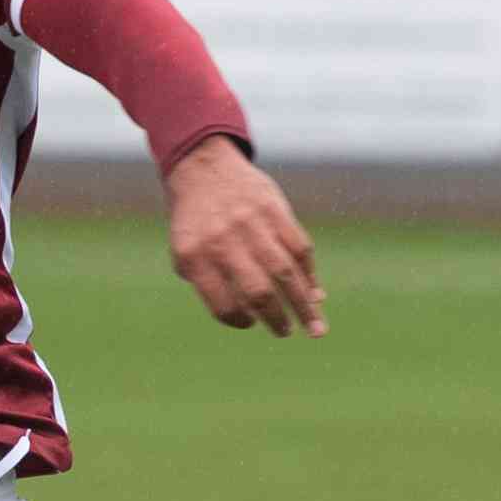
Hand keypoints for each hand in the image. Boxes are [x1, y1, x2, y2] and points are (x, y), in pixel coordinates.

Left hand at [162, 136, 322, 337]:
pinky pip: (299, 247)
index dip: (238, 319)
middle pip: (259, 291)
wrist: (202, 167)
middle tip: (285, 332)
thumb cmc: (195, 222)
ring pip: (286, 272)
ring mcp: (251, 224)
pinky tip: (313, 291)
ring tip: (315, 328)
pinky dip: (309, 273)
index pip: (222, 303)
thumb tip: (253, 315)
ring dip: (304, 305)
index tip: (249, 322)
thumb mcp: (185, 252)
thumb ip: (210, 285)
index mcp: (194, 256)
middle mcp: (223, 241)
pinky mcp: (274, 209)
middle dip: (277, 319)